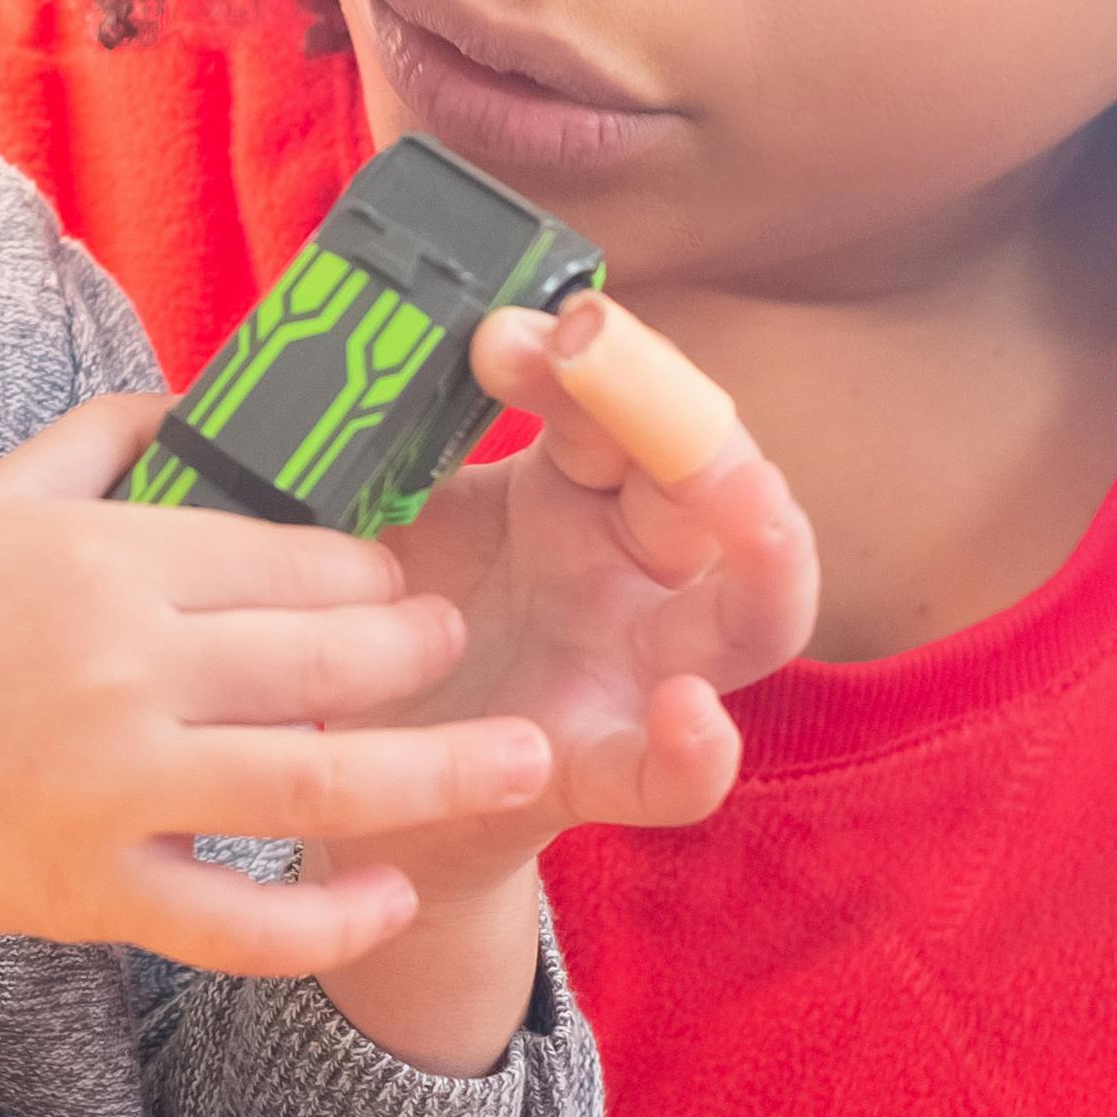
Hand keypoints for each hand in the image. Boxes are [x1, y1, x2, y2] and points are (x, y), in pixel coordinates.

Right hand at [0, 392, 552, 1025]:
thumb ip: (98, 441)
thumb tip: (201, 397)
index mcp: (99, 559)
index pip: (287, 554)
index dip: (370, 565)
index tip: (405, 572)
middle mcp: (118, 668)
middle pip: (324, 655)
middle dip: (419, 648)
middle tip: (461, 647)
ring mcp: (113, 786)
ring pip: (315, 780)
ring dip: (436, 771)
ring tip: (523, 759)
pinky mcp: (97, 889)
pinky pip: (240, 920)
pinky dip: (326, 916)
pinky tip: (390, 892)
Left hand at [366, 295, 819, 873]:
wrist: (347, 780)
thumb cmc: (379, 629)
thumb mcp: (382, 522)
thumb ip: (381, 454)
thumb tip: (347, 365)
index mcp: (573, 494)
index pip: (611, 406)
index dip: (576, 362)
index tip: (495, 335)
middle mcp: (631, 573)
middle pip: (707, 479)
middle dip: (673, 407)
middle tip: (602, 348)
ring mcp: (634, 675)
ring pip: (755, 615)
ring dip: (769, 554)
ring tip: (749, 505)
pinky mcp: (600, 773)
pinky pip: (677, 778)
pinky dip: (698, 752)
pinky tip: (688, 712)